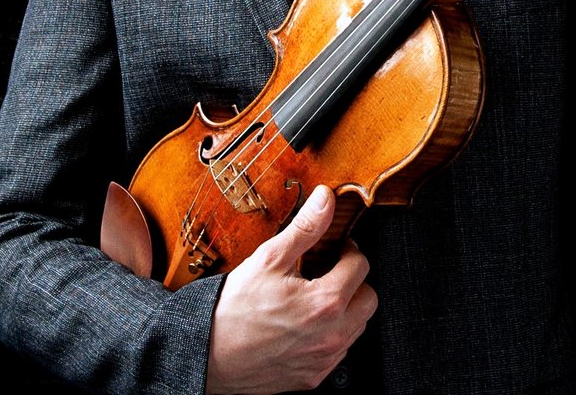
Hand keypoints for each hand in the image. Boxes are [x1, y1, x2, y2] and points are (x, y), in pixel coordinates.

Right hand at [206, 184, 376, 393]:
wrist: (207, 354)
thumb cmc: (235, 308)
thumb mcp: (270, 258)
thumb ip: (306, 227)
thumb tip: (327, 198)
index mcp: (325, 302)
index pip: (361, 265)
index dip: (347, 250)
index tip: (333, 248)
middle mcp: (331, 335)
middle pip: (368, 298)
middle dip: (353, 280)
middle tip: (328, 271)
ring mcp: (323, 360)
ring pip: (358, 326)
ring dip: (346, 308)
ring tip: (315, 295)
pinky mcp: (313, 377)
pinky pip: (339, 351)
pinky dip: (331, 333)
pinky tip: (307, 322)